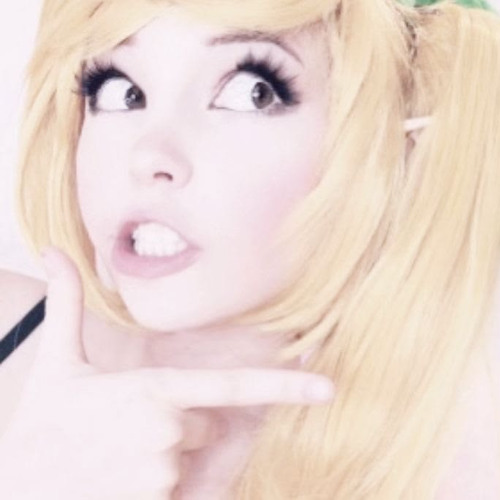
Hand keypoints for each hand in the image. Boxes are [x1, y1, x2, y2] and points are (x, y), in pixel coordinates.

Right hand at [0, 248, 333, 498]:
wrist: (19, 482)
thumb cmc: (42, 422)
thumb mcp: (56, 361)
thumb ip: (66, 303)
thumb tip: (52, 250)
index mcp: (152, 391)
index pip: (232, 386)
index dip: (284, 385)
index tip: (327, 386)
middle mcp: (164, 432)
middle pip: (205, 427)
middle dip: (182, 425)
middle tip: (132, 427)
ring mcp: (160, 475)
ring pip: (189, 460)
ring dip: (165, 456)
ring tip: (120, 453)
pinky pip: (176, 492)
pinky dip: (156, 486)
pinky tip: (120, 477)